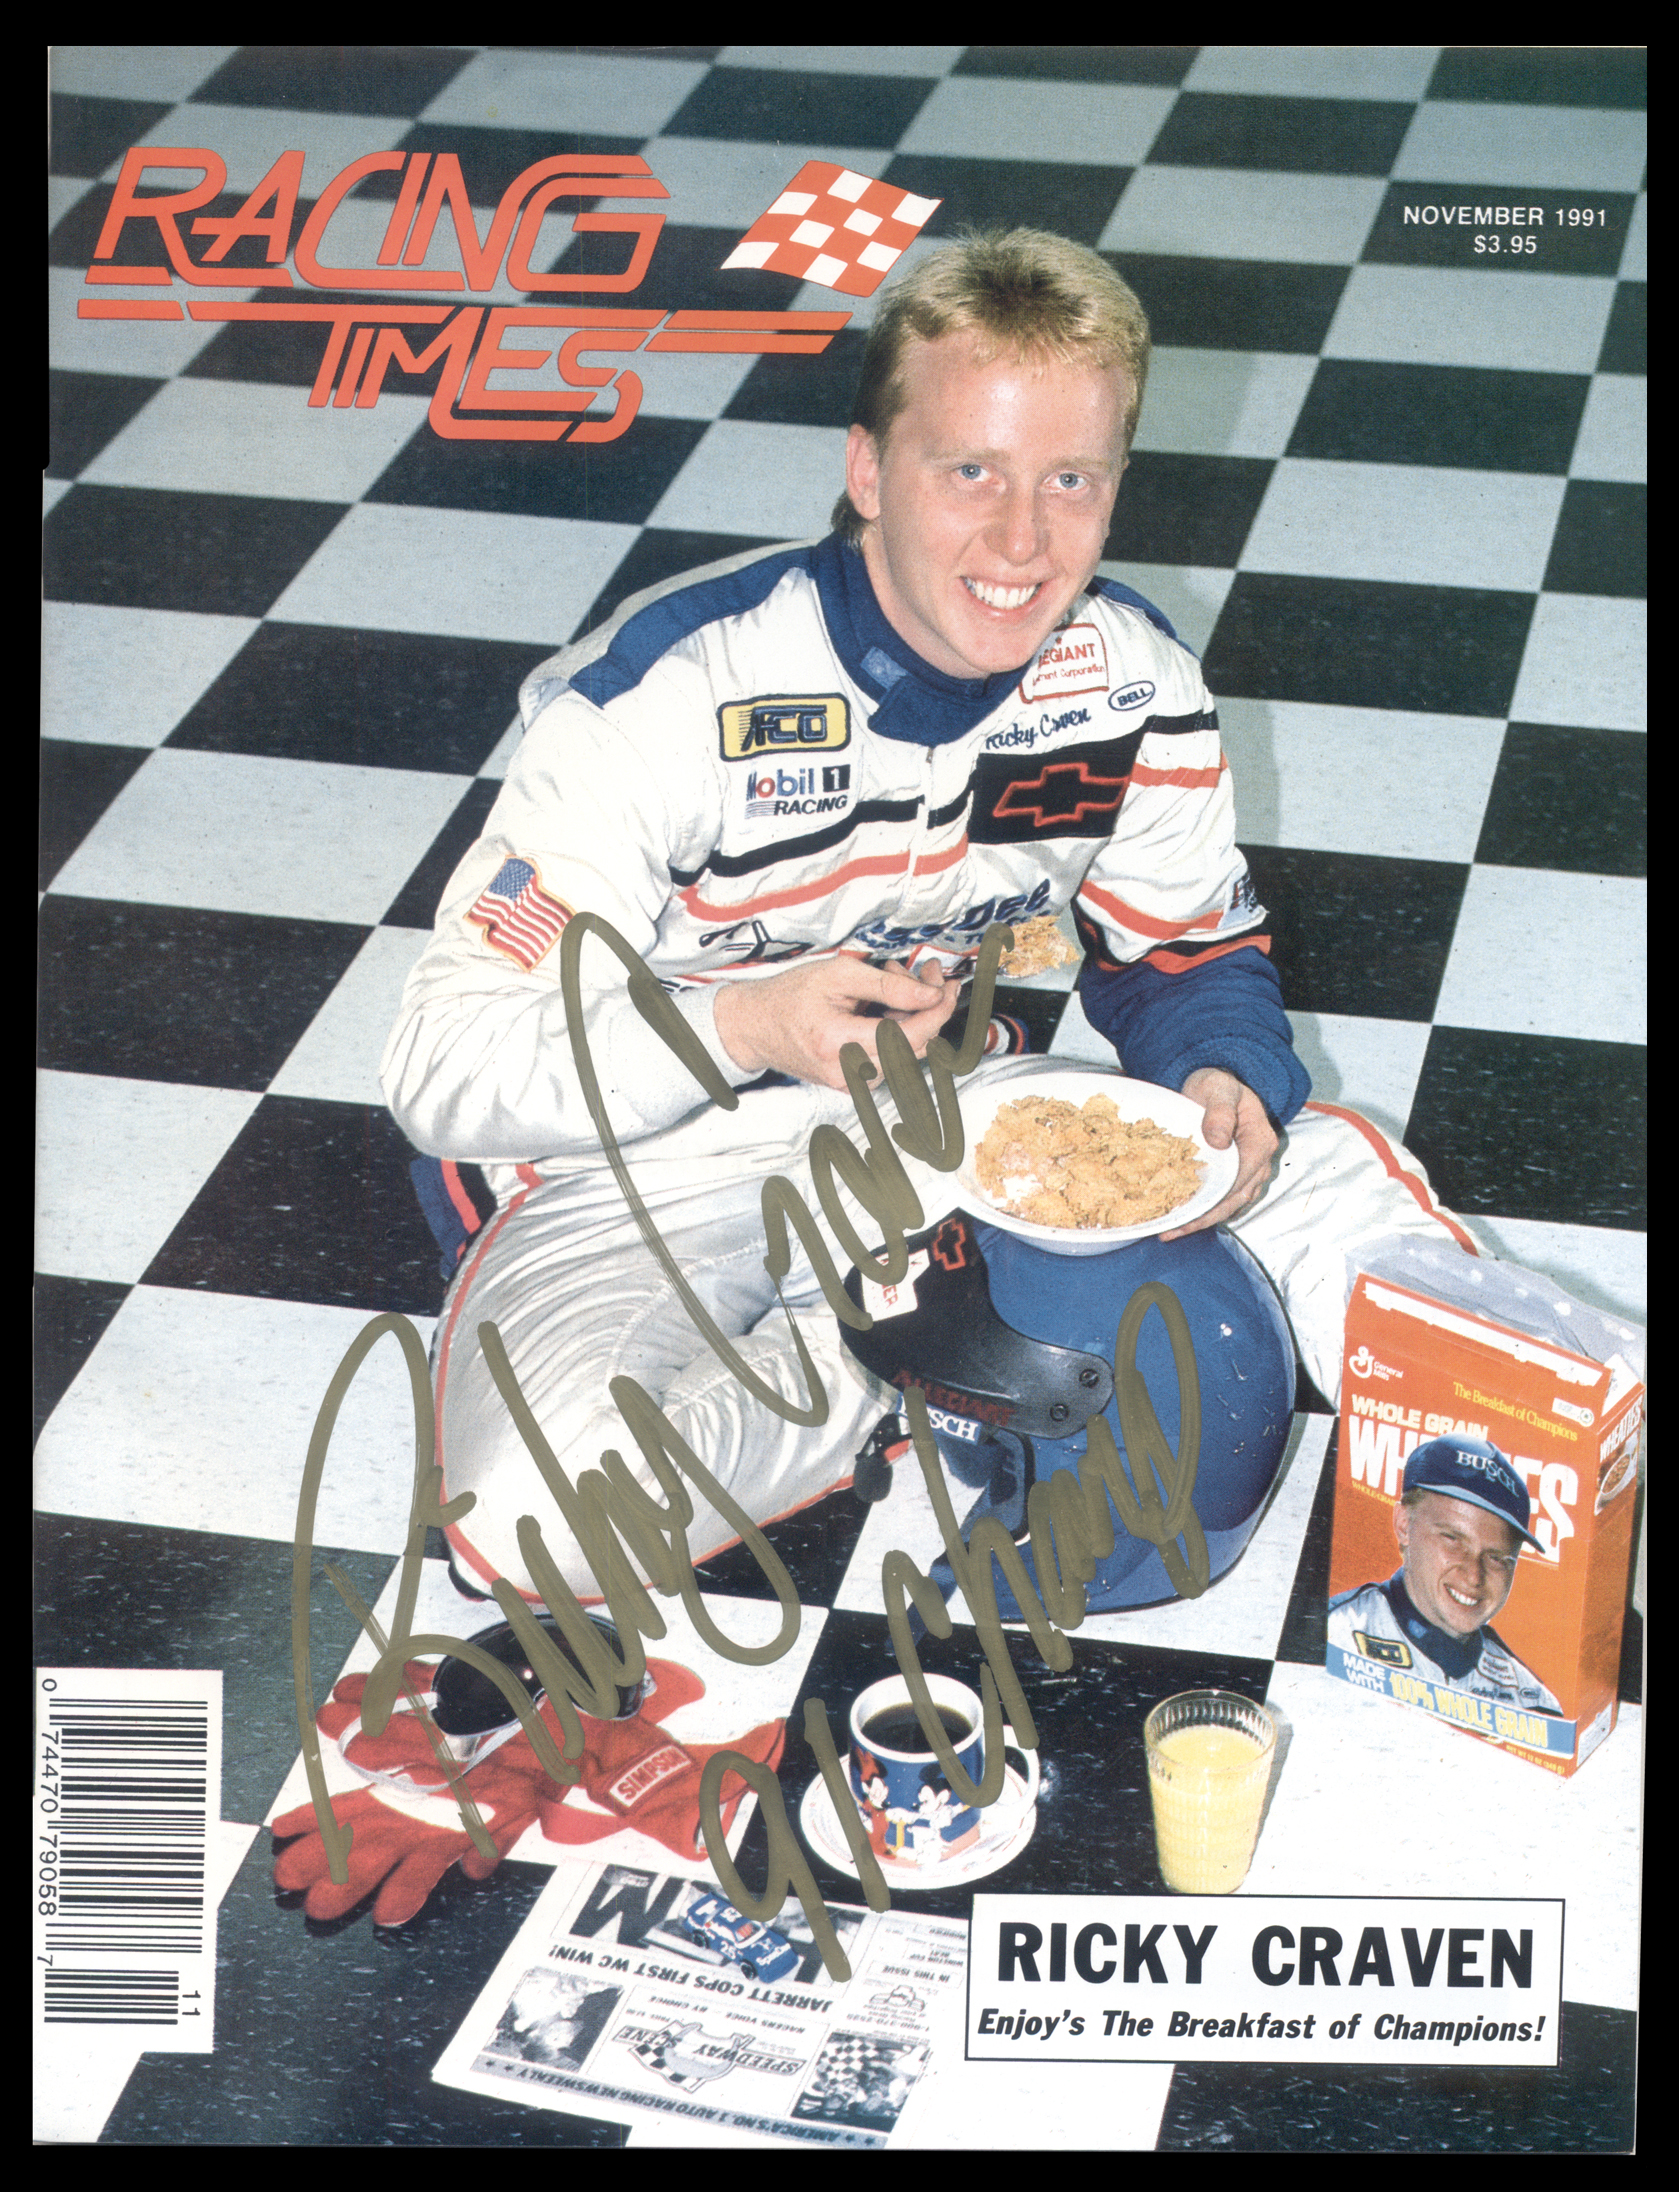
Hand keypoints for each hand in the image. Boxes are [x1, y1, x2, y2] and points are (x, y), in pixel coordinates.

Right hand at [713, 956, 961, 1090]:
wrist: (754, 1026)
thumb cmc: (788, 998)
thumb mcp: (836, 975)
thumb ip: (887, 986)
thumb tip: (930, 995)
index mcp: (838, 1043)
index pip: (908, 1036)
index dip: (936, 1011)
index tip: (947, 986)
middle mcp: (846, 1072)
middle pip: (914, 1047)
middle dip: (927, 1007)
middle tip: (925, 974)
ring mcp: (850, 1083)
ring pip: (906, 1053)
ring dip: (911, 1017)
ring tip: (893, 982)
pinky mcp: (853, 1084)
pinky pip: (891, 1059)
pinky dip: (898, 1030)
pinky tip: (885, 1006)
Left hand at [1162, 1067, 1277, 1238]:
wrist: (1215, 1085)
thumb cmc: (1217, 1086)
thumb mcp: (1218, 1089)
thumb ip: (1219, 1112)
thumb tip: (1219, 1141)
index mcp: (1259, 1143)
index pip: (1239, 1181)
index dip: (1214, 1200)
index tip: (1187, 1212)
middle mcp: (1259, 1162)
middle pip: (1234, 1200)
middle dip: (1203, 1219)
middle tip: (1171, 1231)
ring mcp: (1249, 1171)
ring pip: (1229, 1204)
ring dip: (1202, 1220)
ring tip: (1171, 1231)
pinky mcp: (1235, 1174)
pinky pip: (1224, 1199)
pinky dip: (1204, 1211)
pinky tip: (1181, 1219)